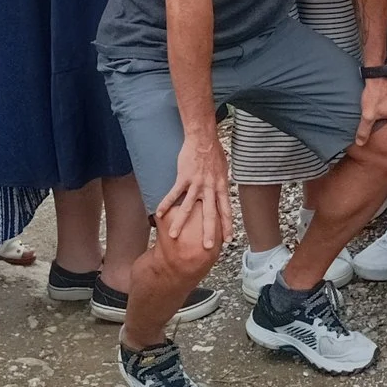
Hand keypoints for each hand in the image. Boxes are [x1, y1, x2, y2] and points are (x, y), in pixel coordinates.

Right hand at [154, 131, 232, 253]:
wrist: (203, 138)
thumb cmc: (214, 152)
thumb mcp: (223, 171)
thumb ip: (221, 185)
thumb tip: (222, 194)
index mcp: (220, 187)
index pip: (225, 210)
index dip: (227, 225)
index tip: (228, 240)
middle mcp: (210, 188)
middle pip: (210, 214)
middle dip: (209, 232)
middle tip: (207, 248)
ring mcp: (196, 184)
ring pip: (188, 208)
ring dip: (180, 223)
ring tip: (174, 236)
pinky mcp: (184, 178)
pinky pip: (173, 194)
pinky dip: (166, 204)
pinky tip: (158, 213)